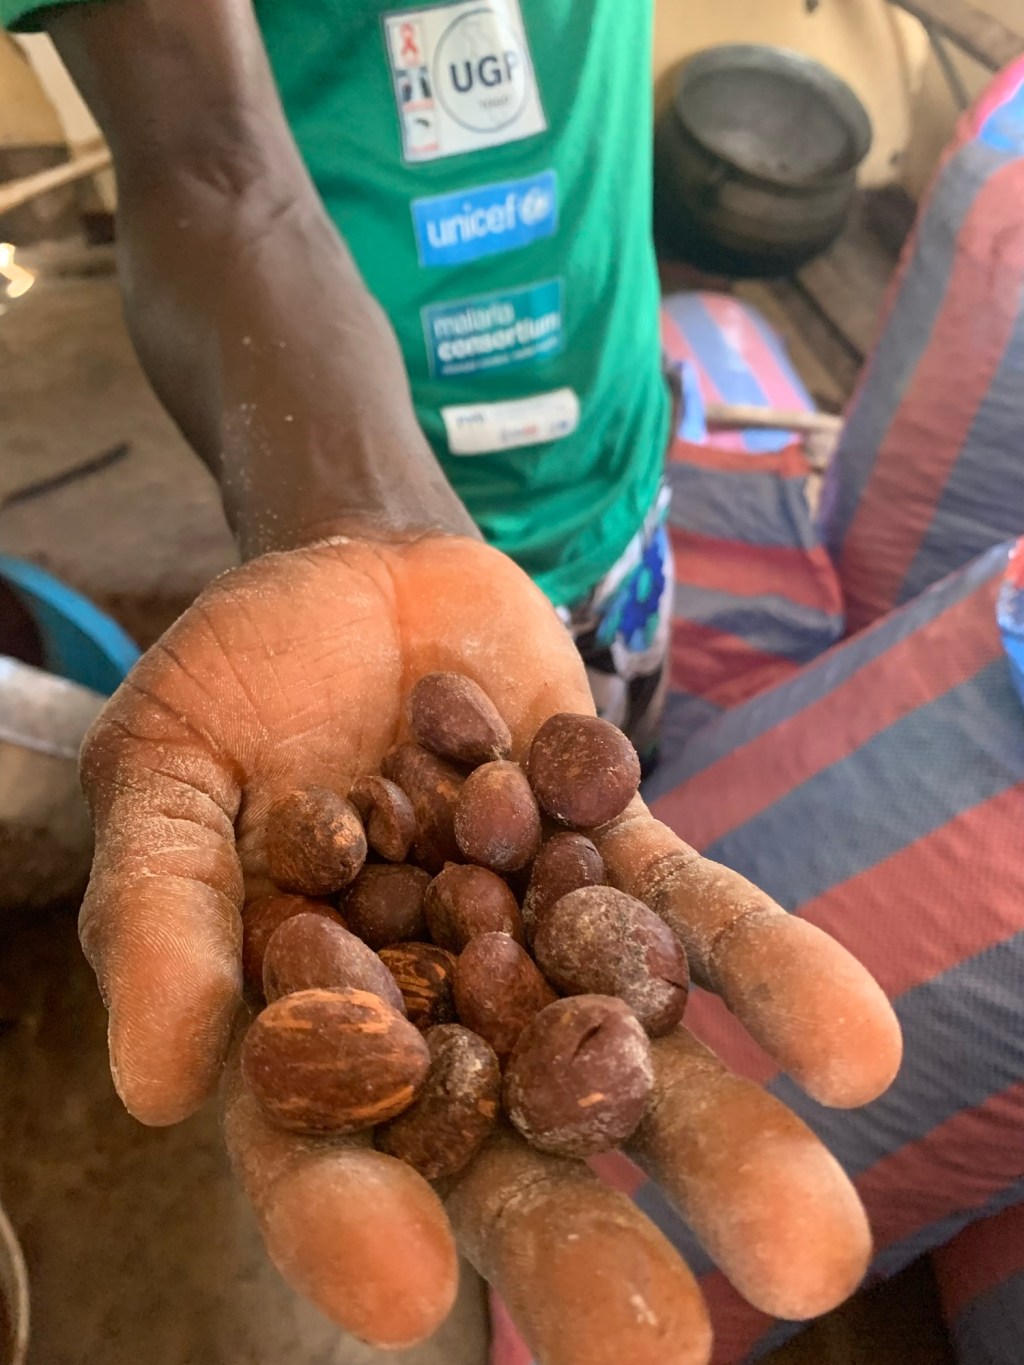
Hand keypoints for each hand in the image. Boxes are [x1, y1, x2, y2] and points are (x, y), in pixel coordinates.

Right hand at [79, 534, 901, 1363]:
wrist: (354, 579)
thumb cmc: (229, 691)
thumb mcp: (163, 783)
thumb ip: (161, 917)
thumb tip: (160, 1083)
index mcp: (312, 1024)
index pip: (321, 1147)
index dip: (350, 1217)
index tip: (406, 1286)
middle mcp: (441, 1006)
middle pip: (504, 1141)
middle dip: (580, 1239)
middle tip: (661, 1345)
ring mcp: (540, 930)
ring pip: (628, 1050)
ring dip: (723, 1138)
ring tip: (817, 1243)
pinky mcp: (620, 848)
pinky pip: (699, 916)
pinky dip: (770, 974)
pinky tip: (849, 1045)